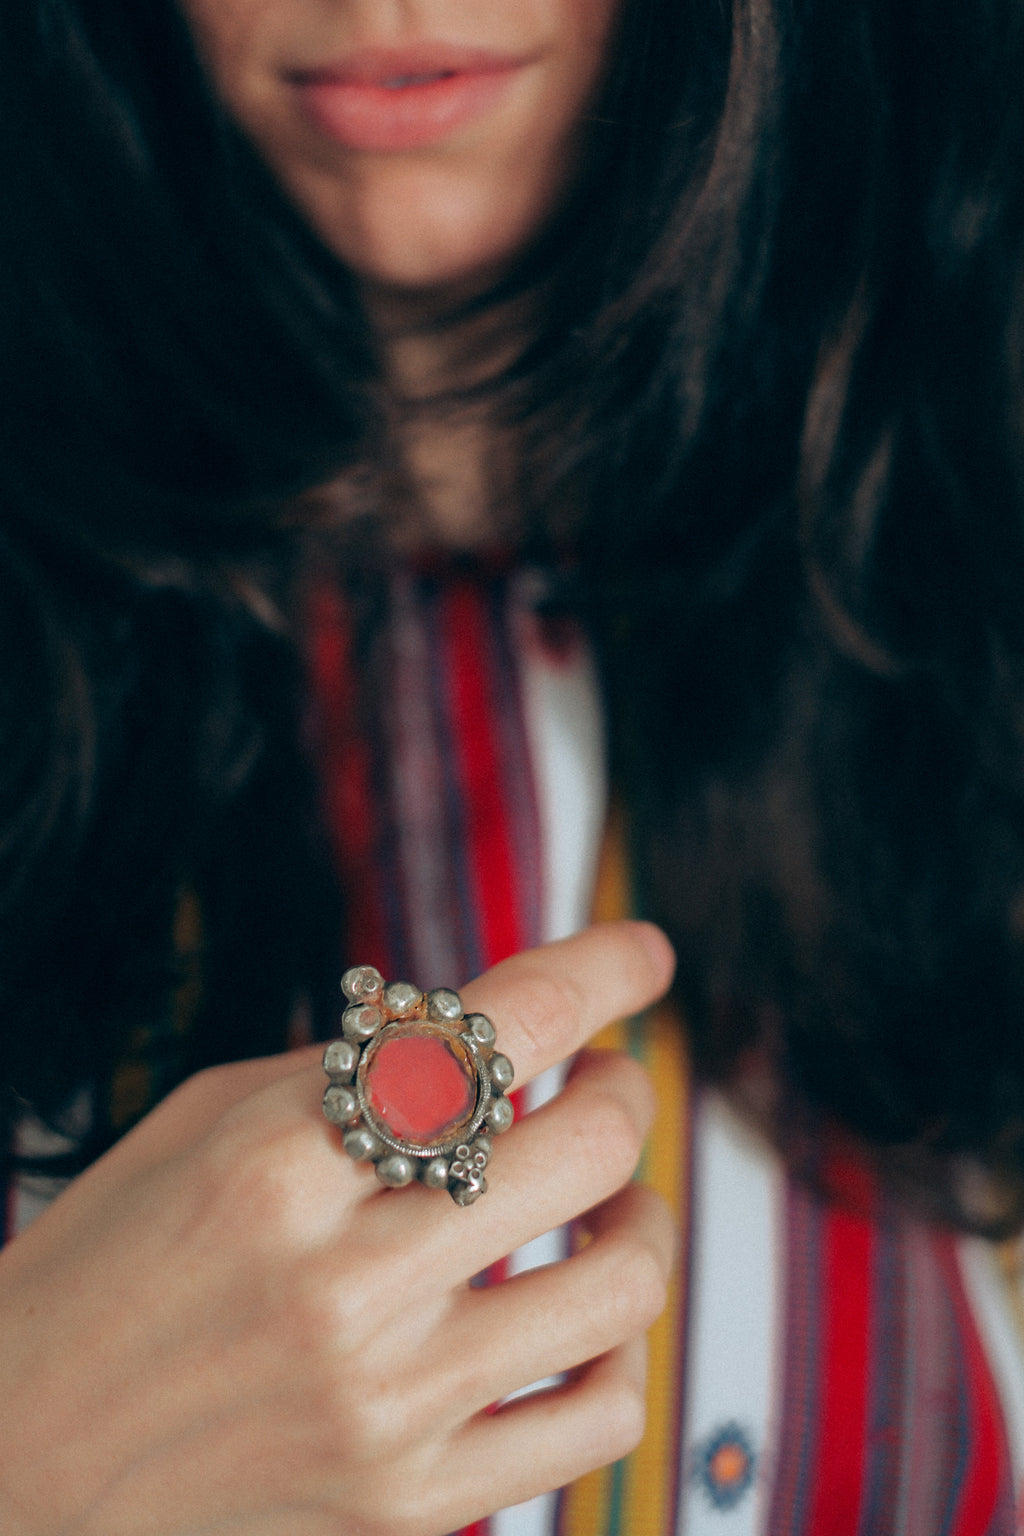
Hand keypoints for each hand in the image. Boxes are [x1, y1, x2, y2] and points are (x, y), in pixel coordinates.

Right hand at [0, 921, 675, 1535]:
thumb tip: (490, 1032)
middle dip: (622, 1088)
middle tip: (603, 1081)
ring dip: (644, 1210)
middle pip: (589, 1146)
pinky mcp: (409, 1502)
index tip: (641, 953)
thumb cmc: (106, 1260)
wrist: (17, 1454)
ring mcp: (386, 1407)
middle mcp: (344, 1283)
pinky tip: (582, 1313)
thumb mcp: (202, 1120)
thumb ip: (351, 1071)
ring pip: (623, 1283)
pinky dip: (621, 1349)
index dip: (600, 972)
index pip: (496, 1031)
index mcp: (279, 1162)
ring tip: (610, 1195)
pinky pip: (600, 1423)